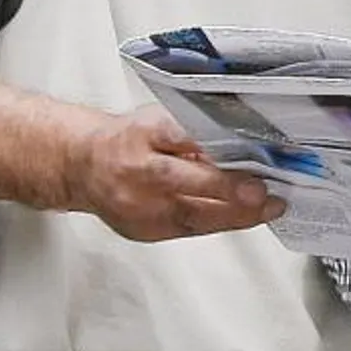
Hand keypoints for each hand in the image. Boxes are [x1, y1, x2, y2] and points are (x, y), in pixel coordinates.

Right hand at [63, 104, 285, 241]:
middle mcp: (136, 170)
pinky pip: (187, 229)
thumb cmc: (129, 139)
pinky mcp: (141, 230)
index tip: (247, 156)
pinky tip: (244, 218)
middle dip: (227, 190)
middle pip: (182, 183)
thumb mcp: (159, 120)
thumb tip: (242, 145)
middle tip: (264, 193)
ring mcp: (137, 205)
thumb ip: (192, 132)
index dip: (211, 149)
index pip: (177, 138)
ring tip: (267, 210)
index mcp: (142, 134)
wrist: (83, 165)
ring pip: (190, 215)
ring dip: (234, 214)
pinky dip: (218, 223)